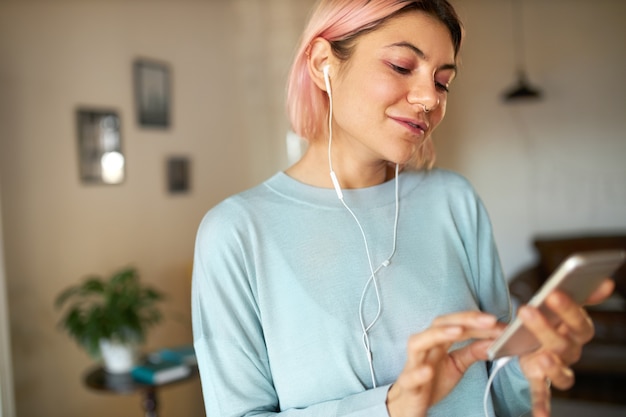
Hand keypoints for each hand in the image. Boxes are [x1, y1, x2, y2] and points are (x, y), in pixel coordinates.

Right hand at [386, 311, 503, 416]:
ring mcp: (413, 365)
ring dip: (437, 335)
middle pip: (437, 325)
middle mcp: (424, 348)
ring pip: (418, 344)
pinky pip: (409, 378)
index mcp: (436, 342)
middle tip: (488, 320)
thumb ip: (472, 352)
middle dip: (463, 320)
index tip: (497, 321)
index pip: (455, 324)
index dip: (476, 321)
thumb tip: (493, 341)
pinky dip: (417, 373)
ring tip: (458, 331)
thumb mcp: (456, 365)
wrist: (409, 405)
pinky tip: (428, 370)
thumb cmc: (431, 382)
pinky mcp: (408, 386)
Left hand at [518, 278, 614, 416]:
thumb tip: (605, 281)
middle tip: (527, 310)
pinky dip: (542, 409)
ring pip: (559, 371)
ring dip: (552, 366)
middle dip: (545, 327)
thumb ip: (582, 295)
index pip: (580, 323)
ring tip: (541, 357)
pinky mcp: (540, 380)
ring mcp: (556, 368)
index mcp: (577, 332)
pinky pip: (543, 396)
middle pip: (563, 344)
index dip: (570, 309)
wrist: (533, 340)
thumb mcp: (561, 305)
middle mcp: (571, 352)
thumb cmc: (550, 321)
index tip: (554, 293)